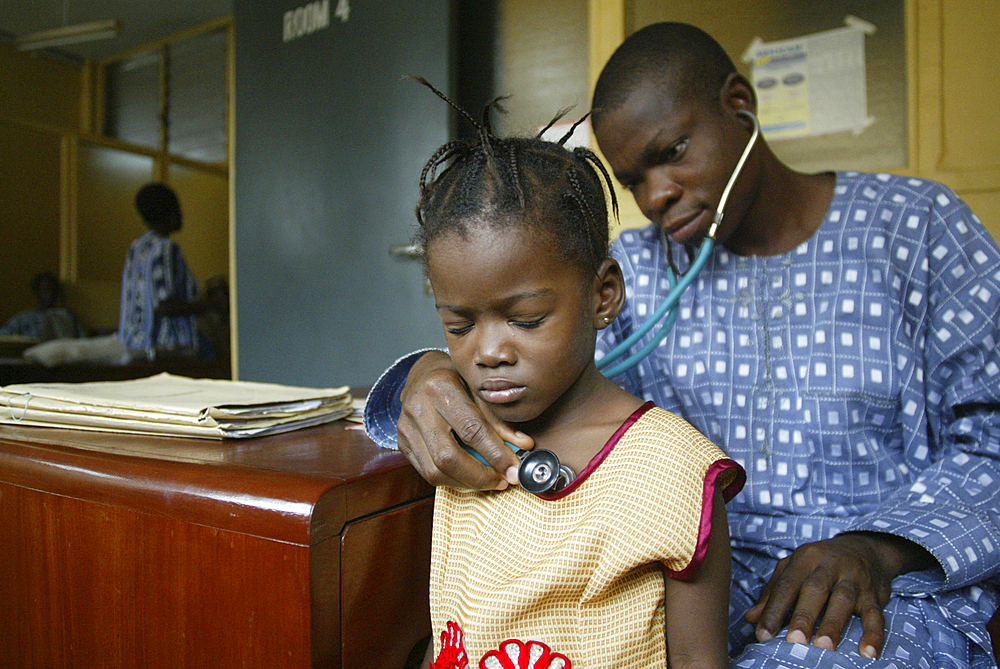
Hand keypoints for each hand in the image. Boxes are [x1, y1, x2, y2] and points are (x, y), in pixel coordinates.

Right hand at [397, 351, 532, 490]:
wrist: (422, 374)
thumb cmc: (455, 378)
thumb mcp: (479, 389)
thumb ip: (498, 419)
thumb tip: (523, 446)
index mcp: (439, 387)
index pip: (471, 429)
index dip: (496, 455)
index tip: (514, 470)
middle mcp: (418, 407)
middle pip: (448, 457)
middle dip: (480, 476)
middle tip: (503, 481)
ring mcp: (405, 427)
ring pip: (434, 471)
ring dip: (466, 482)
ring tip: (489, 480)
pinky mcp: (402, 442)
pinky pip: (426, 472)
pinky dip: (451, 479)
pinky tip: (469, 477)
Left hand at [744, 532, 935, 658]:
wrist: (865, 547)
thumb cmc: (820, 563)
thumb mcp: (794, 569)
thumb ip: (773, 593)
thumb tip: (750, 619)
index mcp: (804, 558)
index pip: (786, 585)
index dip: (773, 610)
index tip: (763, 635)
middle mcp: (829, 565)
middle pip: (814, 589)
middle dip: (803, 616)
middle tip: (793, 641)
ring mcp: (854, 578)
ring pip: (843, 599)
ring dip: (833, 624)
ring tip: (824, 647)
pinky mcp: (874, 594)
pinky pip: (876, 614)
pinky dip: (873, 634)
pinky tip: (868, 652)